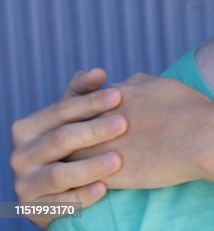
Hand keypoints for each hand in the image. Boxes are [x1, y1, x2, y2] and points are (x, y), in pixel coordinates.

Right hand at [10, 69, 126, 228]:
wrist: (56, 188)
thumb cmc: (69, 142)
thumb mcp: (71, 118)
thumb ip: (81, 94)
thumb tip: (97, 72)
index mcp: (27, 128)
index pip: (61, 111)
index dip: (90, 102)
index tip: (120, 94)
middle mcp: (21, 156)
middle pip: (61, 140)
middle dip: (93, 130)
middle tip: (124, 123)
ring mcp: (26, 184)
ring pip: (59, 174)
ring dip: (89, 166)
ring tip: (118, 159)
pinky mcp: (36, 209)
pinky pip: (61, 204)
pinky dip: (82, 197)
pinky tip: (104, 188)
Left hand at [70, 74, 213, 189]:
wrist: (204, 136)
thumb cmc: (191, 110)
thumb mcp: (162, 84)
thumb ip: (140, 83)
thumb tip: (130, 82)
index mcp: (115, 96)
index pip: (82, 104)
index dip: (85, 114)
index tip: (93, 122)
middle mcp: (103, 118)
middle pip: (72, 127)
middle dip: (76, 136)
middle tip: (87, 144)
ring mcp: (104, 145)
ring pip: (73, 153)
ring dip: (77, 157)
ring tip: (90, 162)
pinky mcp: (110, 171)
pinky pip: (85, 177)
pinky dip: (85, 179)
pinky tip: (97, 179)